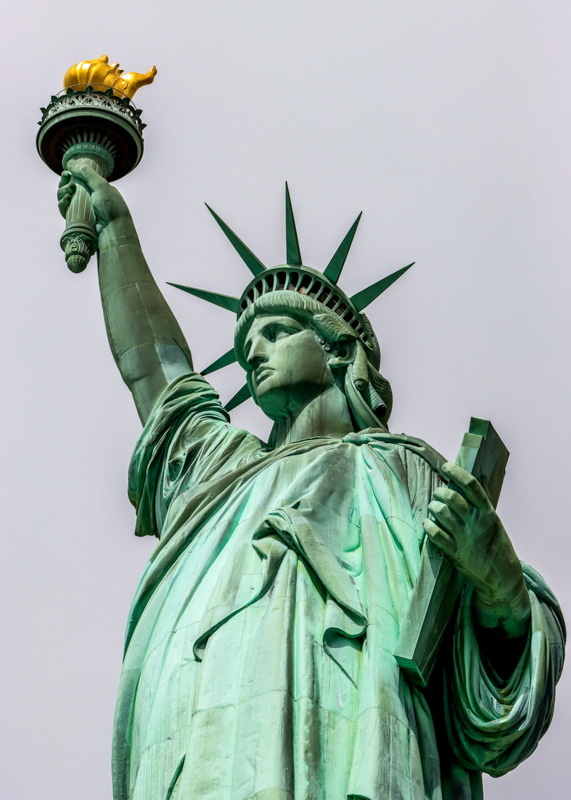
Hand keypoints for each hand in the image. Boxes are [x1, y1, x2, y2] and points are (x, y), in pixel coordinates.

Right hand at [57, 164, 132, 236]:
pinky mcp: (75, 219)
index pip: (77, 180)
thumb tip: (70, 162)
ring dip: (62, 192)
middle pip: (67, 188)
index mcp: (94, 189)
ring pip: (63, 198)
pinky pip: (64, 209)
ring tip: (69, 191)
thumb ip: (86, 172)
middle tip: (69, 182)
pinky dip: (62, 203)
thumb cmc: (111, 207)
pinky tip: (66, 200)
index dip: (69, 175)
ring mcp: (80, 209)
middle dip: (64, 183)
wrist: (113, 229)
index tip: (67, 172)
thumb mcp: (101, 185)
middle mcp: (86, 199)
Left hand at [424, 462, 529, 636]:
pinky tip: (428, 524)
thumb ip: (482, 503)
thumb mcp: (494, 522)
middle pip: (452, 498)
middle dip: (440, 492)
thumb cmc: (497, 545)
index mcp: (487, 513)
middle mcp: (475, 522)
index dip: (457, 472)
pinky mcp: (455, 552)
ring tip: (434, 507)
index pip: (471, 485)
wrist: (502, 577)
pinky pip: (436, 534)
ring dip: (433, 507)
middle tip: (438, 494)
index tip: (446, 466)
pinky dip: (429, 526)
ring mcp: (464, 537)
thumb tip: (478, 479)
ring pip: (441, 513)